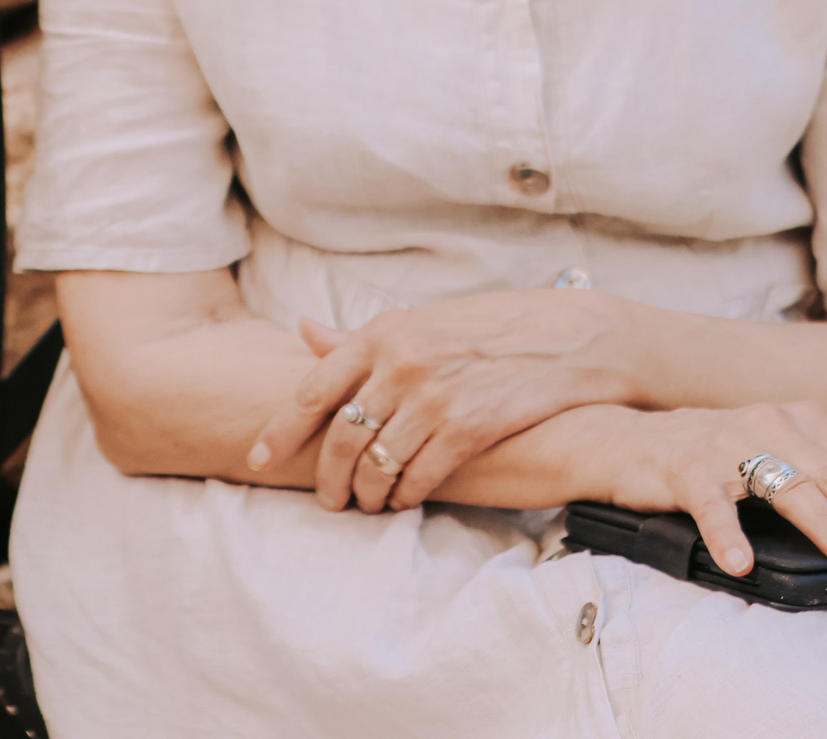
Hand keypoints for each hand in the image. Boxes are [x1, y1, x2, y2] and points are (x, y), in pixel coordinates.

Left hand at [247, 290, 642, 514]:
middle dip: (327, 476)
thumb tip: (303, 332)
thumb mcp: (418, 322)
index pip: (312, 390)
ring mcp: (435, 396)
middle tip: (328, 500)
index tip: (258, 457)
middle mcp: (401, 363)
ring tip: (367, 505)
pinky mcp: (471, 427)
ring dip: (368, 493)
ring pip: (378, 461)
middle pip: (341, 435)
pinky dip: (407, 494)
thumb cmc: (488, 328)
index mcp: (381, 333)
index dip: (280, 430)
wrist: (569, 336)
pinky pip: (421, 475)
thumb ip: (360, 338)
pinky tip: (404, 501)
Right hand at [605, 401, 826, 575]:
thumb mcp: (769, 455)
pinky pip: (709, 502)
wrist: (619, 442)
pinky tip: (739, 564)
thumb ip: (816, 474)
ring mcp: (721, 440)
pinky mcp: (680, 464)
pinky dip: (726, 534)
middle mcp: (765, 422)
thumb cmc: (705, 458)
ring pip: (783, 483)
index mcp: (795, 420)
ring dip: (821, 521)